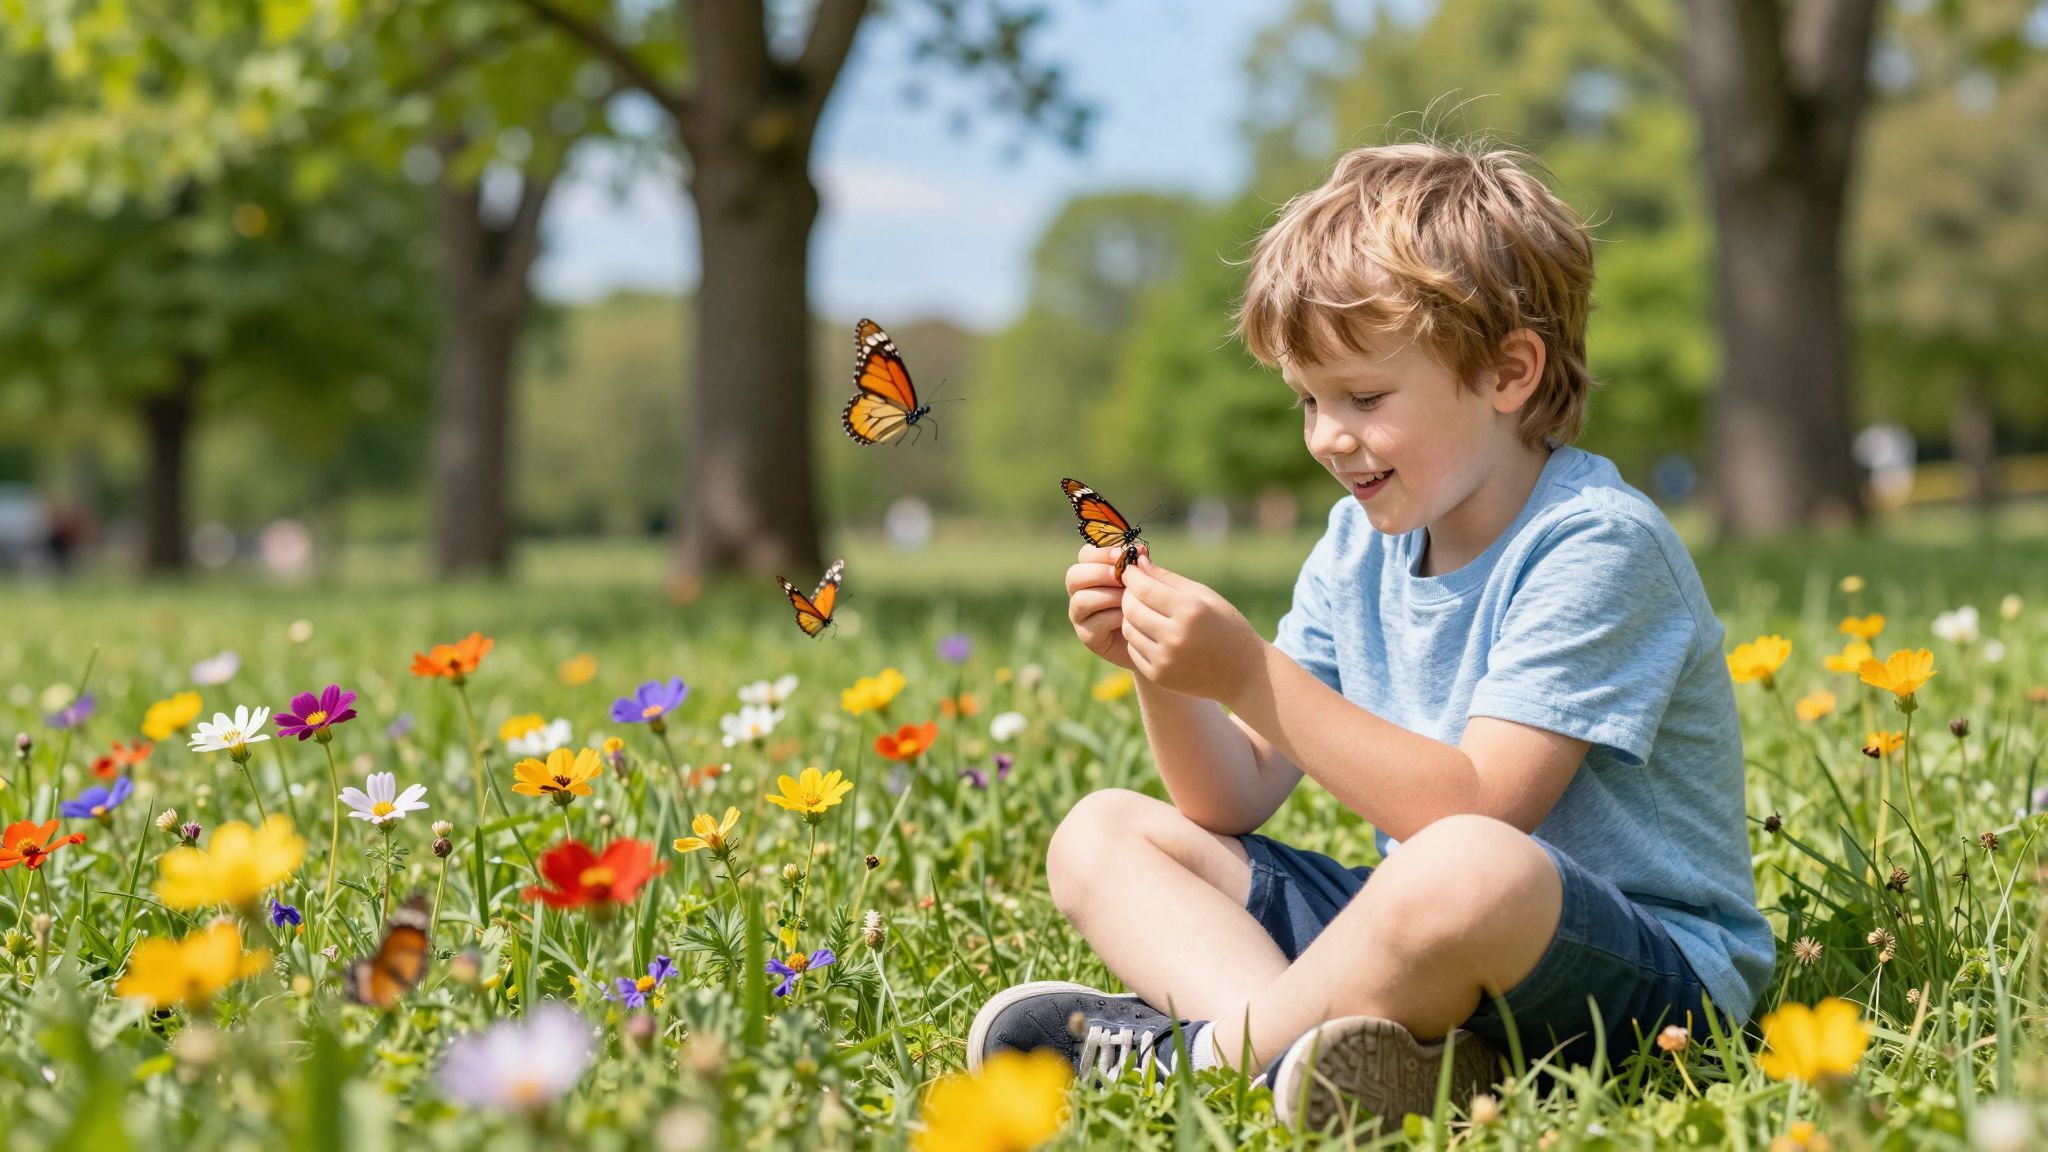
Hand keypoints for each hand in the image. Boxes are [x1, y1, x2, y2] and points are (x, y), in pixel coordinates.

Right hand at [1066, 544, 1137, 670]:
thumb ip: (1139, 565)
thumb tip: (1141, 549)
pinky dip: (1114, 617)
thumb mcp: (1144, 581)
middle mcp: (1080, 592)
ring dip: (1108, 596)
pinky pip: (1094, 622)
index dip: (1101, 552)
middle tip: (1120, 577)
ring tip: (1129, 598)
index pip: (1085, 555)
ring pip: (1082, 599)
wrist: (1152, 639)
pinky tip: (1130, 617)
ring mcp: (1080, 615)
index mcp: (1091, 572)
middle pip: (1074, 576)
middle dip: (1098, 573)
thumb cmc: (1146, 604)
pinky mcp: (1087, 636)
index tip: (1122, 554)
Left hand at [1119, 554, 1265, 702]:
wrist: (1243, 673)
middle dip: (1128, 595)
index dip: (1131, 576)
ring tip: (1145, 611)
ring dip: (1131, 617)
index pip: (1144, 588)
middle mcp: (1176, 636)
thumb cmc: (1226, 626)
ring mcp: (1166, 660)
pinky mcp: (1160, 676)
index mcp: (1190, 610)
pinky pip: (1134, 651)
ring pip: (1129, 630)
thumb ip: (1169, 579)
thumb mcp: (1204, 596)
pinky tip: (1151, 632)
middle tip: (1134, 590)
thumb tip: (1139, 562)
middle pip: (1132, 609)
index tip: (1129, 570)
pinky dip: (1138, 638)